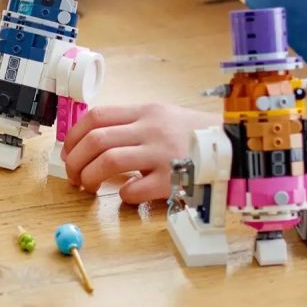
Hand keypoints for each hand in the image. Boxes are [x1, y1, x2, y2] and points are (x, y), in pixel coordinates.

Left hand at [61, 104, 220, 203]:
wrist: (237, 149)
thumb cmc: (194, 136)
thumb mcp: (163, 117)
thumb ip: (132, 124)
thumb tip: (92, 139)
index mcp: (145, 111)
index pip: (96, 116)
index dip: (74, 137)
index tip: (69, 153)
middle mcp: (151, 129)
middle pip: (96, 140)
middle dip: (75, 161)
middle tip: (74, 177)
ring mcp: (162, 153)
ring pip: (109, 162)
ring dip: (90, 178)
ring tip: (89, 188)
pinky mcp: (174, 180)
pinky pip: (135, 189)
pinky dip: (122, 195)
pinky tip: (125, 195)